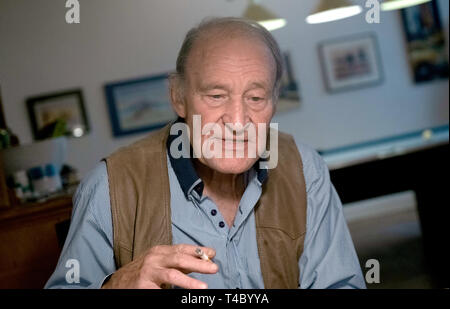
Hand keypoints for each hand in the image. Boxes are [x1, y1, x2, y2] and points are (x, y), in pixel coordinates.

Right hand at [101, 244, 217, 288]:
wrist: (119, 283)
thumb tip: (204, 260)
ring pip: (172, 275)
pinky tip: (184, 296)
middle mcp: (154, 259)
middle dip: (198, 263)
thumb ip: (179, 262)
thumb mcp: (160, 262)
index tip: (213, 254)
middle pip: (179, 259)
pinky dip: (173, 293)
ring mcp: (148, 273)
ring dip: (189, 282)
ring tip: (203, 287)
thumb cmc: (145, 272)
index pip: (182, 248)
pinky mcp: (143, 286)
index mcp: (160, 251)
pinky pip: (161, 290)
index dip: (198, 250)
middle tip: (214, 268)